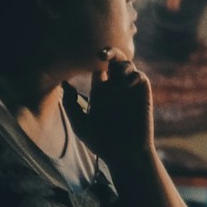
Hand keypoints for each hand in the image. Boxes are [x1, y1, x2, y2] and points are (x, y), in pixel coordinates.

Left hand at [66, 55, 156, 170]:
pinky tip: (126, 83)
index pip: (97, 68)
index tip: (84, 60)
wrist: (125, 154)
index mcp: (101, 92)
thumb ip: (71, 104)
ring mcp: (130, 90)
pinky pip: (140, 76)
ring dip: (121, 62)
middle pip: (114, 61)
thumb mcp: (80, 124)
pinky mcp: (143, 95)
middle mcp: (116, 88)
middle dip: (109, 52)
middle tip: (100, 53)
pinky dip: (133, 74)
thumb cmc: (102, 142)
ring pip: (127, 65)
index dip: (91, 61)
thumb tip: (63, 84)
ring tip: (115, 72)